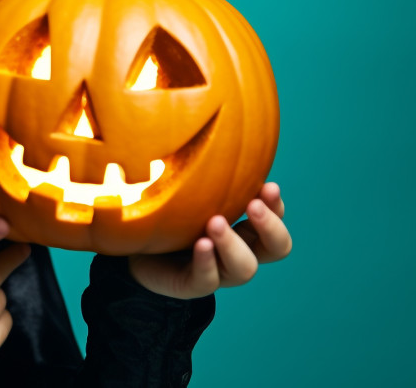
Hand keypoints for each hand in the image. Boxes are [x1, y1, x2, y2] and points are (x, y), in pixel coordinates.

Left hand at [127, 182, 291, 299]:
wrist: (138, 250)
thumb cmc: (172, 215)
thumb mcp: (191, 192)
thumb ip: (206, 174)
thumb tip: (210, 130)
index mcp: (245, 228)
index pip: (275, 219)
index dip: (277, 206)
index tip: (268, 186)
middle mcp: (239, 250)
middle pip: (276, 247)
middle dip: (270, 226)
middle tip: (253, 205)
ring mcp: (219, 271)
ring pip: (244, 268)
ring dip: (233, 244)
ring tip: (215, 223)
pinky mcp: (192, 284)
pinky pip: (207, 280)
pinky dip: (207, 262)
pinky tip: (201, 245)